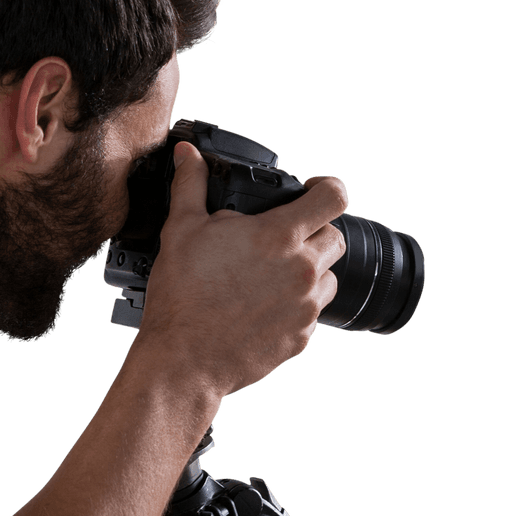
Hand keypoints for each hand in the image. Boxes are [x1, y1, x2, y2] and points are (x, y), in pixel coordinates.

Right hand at [136, 141, 347, 397]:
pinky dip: (295, 306)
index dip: (327, 186)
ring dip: (308, 271)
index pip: (334, 197)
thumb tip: (187, 154)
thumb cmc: (181, 297)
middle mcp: (302, 270)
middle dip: (313, 232)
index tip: (313, 190)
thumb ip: (191, 186)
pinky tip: (263, 307)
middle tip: (280, 240)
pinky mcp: (301, 338)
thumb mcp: (181, 231)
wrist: (183, 361)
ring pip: (328, 277)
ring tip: (271, 276)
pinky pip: (312, 313)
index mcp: (278, 237)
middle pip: (335, 238)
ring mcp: (305, 307)